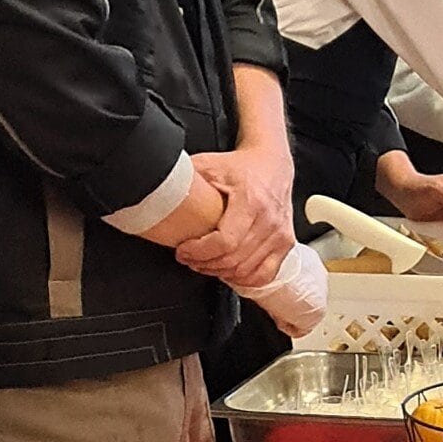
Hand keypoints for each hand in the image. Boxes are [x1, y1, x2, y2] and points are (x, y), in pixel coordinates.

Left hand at [175, 142, 294, 287]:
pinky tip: (229, 271)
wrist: (272, 163)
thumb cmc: (240, 165)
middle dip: (204, 264)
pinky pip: (264, 274)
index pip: (225, 242)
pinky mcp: (285, 243)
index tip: (183, 250)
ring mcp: (279, 234)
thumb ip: (185, 177)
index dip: (199, 252)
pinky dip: (244, 279)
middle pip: (233, 261)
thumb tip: (157, 188)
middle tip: (189, 258)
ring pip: (246, 271)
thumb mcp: (208, 165)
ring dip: (220, 273)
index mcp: (251, 202)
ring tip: (204, 263)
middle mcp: (269, 221)